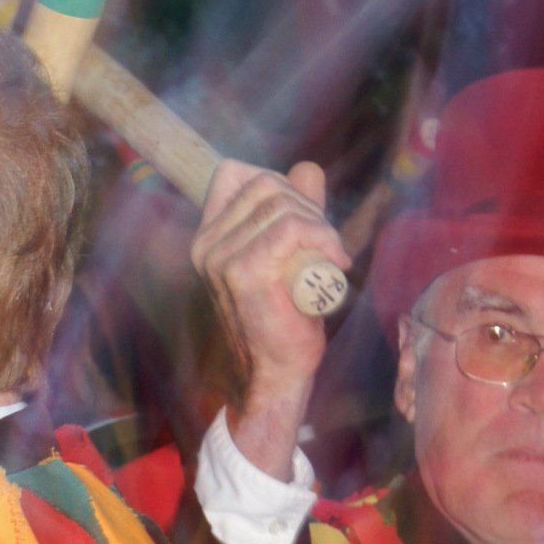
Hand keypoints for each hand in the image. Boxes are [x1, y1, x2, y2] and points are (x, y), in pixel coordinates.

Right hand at [191, 159, 344, 479]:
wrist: (274, 374)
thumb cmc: (283, 319)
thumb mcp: (290, 253)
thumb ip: (296, 209)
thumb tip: (307, 169)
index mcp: (209, 236)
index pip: (235, 173)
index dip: (276, 182)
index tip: (301, 216)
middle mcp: (207, 243)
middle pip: (265, 183)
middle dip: (306, 204)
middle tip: (325, 242)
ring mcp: (221, 257)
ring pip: (281, 204)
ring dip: (319, 225)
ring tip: (330, 256)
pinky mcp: (243, 272)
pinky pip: (291, 229)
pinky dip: (323, 238)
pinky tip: (337, 261)